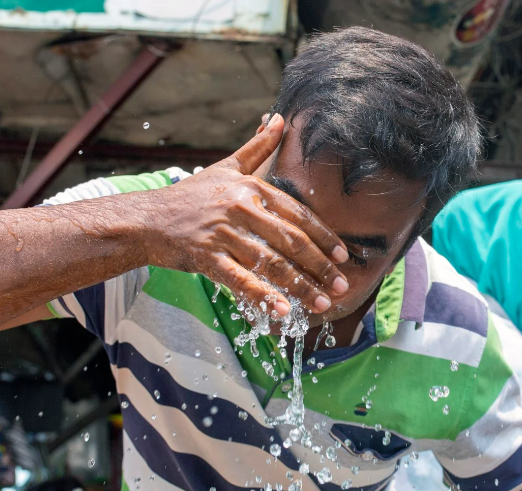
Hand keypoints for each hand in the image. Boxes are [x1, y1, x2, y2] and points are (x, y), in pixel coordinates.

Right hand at [143, 113, 349, 315]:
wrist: (146, 218)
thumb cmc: (191, 195)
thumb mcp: (225, 167)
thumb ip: (256, 147)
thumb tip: (277, 118)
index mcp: (251, 188)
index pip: (298, 214)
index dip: (324, 236)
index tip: (344, 256)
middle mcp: (240, 208)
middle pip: (291, 240)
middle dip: (320, 266)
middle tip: (342, 285)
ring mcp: (223, 233)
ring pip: (271, 263)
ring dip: (300, 286)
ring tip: (321, 303)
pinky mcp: (206, 257)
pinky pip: (241, 280)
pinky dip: (263, 296)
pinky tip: (282, 310)